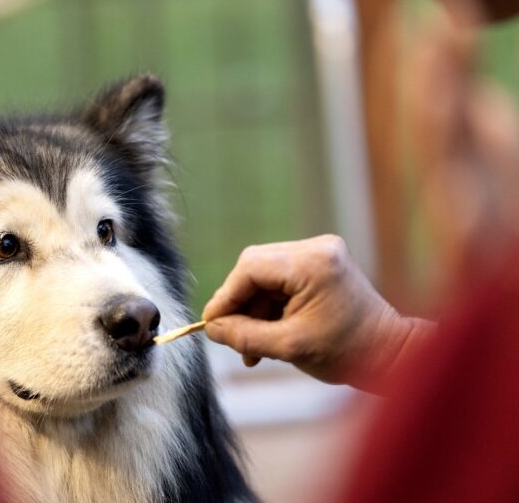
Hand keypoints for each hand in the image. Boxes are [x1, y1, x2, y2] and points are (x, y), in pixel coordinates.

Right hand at [202, 235, 432, 391]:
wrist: (391, 355)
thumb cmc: (347, 353)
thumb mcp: (288, 346)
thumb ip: (244, 335)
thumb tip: (211, 328)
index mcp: (312, 263)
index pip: (250, 268)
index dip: (226, 296)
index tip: (212, 324)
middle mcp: (316, 249)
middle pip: (255, 268)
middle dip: (239, 304)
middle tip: (230, 337)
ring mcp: (320, 254)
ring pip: (265, 276)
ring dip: (253, 310)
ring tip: (251, 349)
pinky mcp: (320, 265)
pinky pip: (280, 281)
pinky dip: (269, 307)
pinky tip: (265, 335)